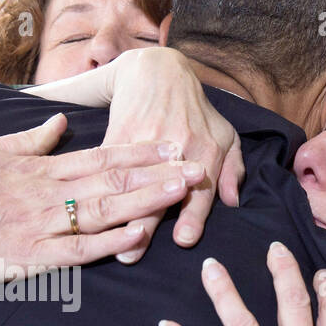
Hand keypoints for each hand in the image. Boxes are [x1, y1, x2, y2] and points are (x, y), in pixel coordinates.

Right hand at [0, 112, 203, 281]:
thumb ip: (31, 138)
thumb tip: (61, 122)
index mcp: (42, 167)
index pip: (102, 155)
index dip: (141, 150)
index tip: (171, 143)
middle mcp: (49, 192)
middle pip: (114, 179)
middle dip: (158, 172)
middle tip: (196, 164)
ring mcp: (43, 224)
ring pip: (105, 210)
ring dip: (146, 200)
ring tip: (181, 192)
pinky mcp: (34, 256)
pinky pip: (80, 250)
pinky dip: (110, 242)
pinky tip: (140, 235)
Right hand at [105, 47, 244, 262]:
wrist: (160, 71)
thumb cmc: (197, 111)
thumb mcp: (225, 135)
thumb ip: (232, 171)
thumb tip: (234, 203)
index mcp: (206, 150)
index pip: (199, 191)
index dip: (192, 217)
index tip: (184, 241)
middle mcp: (179, 145)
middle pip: (161, 192)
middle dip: (147, 224)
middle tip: (133, 254)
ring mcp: (147, 139)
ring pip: (132, 184)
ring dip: (118, 215)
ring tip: (108, 242)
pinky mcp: (120, 134)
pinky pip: (111, 166)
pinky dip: (100, 190)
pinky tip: (91, 211)